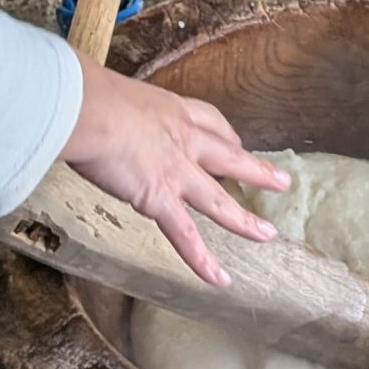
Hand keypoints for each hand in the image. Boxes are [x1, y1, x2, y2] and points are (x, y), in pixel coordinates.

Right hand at [63, 61, 289, 286]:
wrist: (86, 108)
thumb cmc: (87, 94)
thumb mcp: (110, 90)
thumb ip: (111, 103)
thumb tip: (88, 101)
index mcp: (171, 110)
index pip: (210, 121)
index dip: (226, 135)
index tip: (235, 141)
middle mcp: (182, 139)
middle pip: (230, 157)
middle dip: (257, 171)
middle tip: (282, 182)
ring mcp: (175, 171)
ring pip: (218, 200)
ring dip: (244, 221)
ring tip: (267, 235)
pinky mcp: (158, 198)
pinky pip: (185, 235)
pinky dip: (201, 259)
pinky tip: (217, 278)